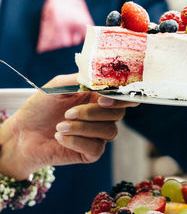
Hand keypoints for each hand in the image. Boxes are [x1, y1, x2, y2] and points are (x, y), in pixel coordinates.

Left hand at [0, 74, 138, 179]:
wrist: (22, 133)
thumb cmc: (40, 107)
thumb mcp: (56, 86)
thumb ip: (78, 79)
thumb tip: (97, 76)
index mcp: (96, 97)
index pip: (120, 97)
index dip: (119, 97)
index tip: (102, 98)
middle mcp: (100, 116)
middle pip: (117, 114)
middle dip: (94, 112)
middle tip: (69, 112)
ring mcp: (96, 135)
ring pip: (109, 131)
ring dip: (83, 127)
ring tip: (59, 125)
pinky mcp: (89, 153)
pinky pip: (96, 148)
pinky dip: (77, 141)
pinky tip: (60, 137)